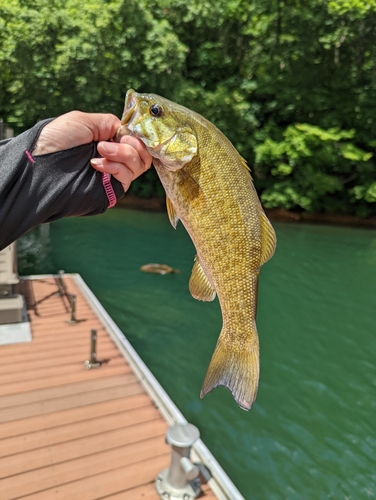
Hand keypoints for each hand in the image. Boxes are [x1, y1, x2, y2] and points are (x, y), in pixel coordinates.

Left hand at [33, 111, 151, 190]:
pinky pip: (126, 179)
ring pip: (137, 166)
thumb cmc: (57, 139)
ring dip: (123, 154)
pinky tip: (97, 164)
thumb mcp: (85, 121)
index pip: (134, 140)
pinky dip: (116, 168)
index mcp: (106, 140)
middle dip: (134, 146)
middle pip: (142, 154)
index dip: (137, 136)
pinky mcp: (110, 191)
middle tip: (120, 141)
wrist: (41, 164)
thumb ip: (110, 123)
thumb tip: (127, 131)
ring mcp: (111, 175)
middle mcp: (112, 158)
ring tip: (101, 151)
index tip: (130, 132)